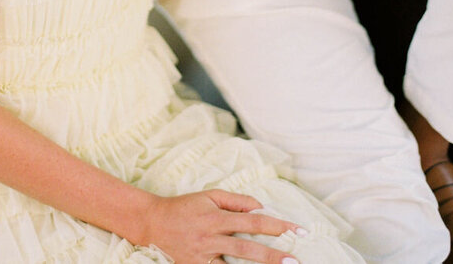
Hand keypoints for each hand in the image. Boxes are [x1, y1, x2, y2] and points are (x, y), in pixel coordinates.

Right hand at [137, 190, 303, 263]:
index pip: (253, 221)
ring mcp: (203, 256)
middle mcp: (210, 237)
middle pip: (247, 248)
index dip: (277, 225)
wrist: (154, 222)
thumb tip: (260, 206)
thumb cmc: (186, 206)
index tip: (298, 230)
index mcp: (216, 216)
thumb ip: (236, 201)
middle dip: (272, 256)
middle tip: (295, 261)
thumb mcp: (209, 195)